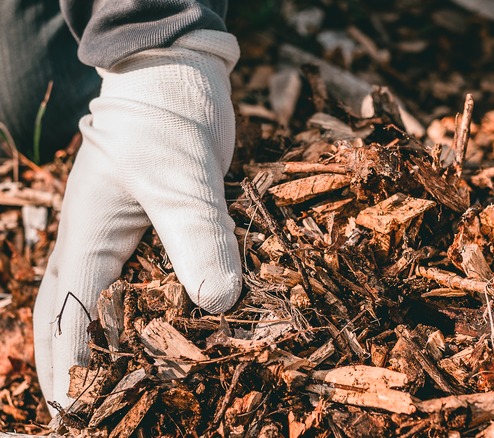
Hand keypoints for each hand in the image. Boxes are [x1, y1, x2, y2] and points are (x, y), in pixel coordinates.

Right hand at [33, 30, 242, 410]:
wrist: (179, 79)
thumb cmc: (167, 120)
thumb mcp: (181, 179)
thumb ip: (197, 235)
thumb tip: (217, 303)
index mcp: (88, 235)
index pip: (71, 312)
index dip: (73, 364)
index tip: (76, 408)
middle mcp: (97, 241)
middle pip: (68, 312)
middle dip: (70, 361)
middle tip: (79, 410)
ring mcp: (123, 234)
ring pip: (101, 298)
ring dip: (103, 339)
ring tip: (114, 383)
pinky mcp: (155, 227)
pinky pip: (143, 275)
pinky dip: (148, 305)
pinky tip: (170, 325)